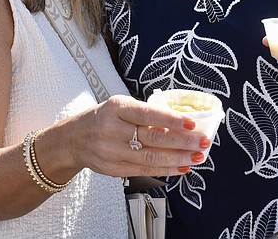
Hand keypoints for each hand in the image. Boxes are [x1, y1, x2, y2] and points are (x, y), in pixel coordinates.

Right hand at [67, 95, 210, 178]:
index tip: (192, 123)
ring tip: (197, 156)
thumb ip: (145, 113)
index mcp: (116, 108)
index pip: (147, 114)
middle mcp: (112, 130)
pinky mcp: (114, 169)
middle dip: (183, 141)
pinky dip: (166, 169)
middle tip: (203, 141)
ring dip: (179, 158)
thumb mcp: (120, 106)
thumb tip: (182, 122)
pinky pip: (145, 170)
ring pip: (151, 157)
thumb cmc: (104, 118)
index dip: (171, 120)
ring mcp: (112, 152)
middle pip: (153, 138)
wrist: (74, 139)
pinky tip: (182, 167)